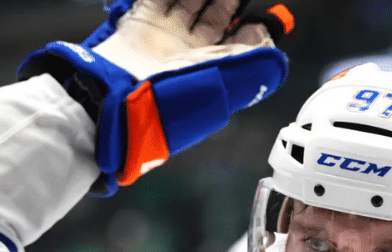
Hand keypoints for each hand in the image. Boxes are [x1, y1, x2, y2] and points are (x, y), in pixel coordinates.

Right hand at [18, 0, 293, 193]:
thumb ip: (254, 65)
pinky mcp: (139, 25)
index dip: (253, 26)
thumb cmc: (169, 99)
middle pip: (216, 15)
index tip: (265, 14)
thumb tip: (274, 50)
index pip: (240, 44)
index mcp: (212, 71)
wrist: (116, 101)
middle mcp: (190, 54)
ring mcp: (165, 38)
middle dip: (228, 1)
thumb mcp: (223, 81)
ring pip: (189, 1)